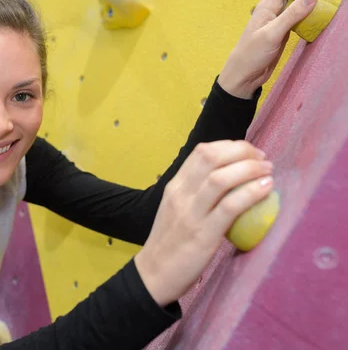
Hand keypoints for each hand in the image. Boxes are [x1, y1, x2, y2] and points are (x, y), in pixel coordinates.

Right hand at [133, 140, 273, 306]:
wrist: (153, 275)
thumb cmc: (169, 243)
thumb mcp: (176, 210)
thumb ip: (195, 194)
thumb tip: (228, 180)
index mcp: (174, 186)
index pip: (201, 152)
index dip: (230, 146)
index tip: (248, 152)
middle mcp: (181, 194)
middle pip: (212, 157)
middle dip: (243, 151)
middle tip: (263, 159)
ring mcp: (191, 214)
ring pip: (221, 178)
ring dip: (250, 169)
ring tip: (268, 172)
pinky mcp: (203, 234)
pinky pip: (230, 206)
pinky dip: (251, 192)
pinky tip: (266, 188)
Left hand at [219, 0, 334, 98]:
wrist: (243, 76)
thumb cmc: (251, 55)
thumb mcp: (272, 34)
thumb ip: (292, 14)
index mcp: (267, 4)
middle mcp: (273, 8)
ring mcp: (279, 19)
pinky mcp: (283, 30)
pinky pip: (300, 15)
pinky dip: (311, 11)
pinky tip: (320, 14)